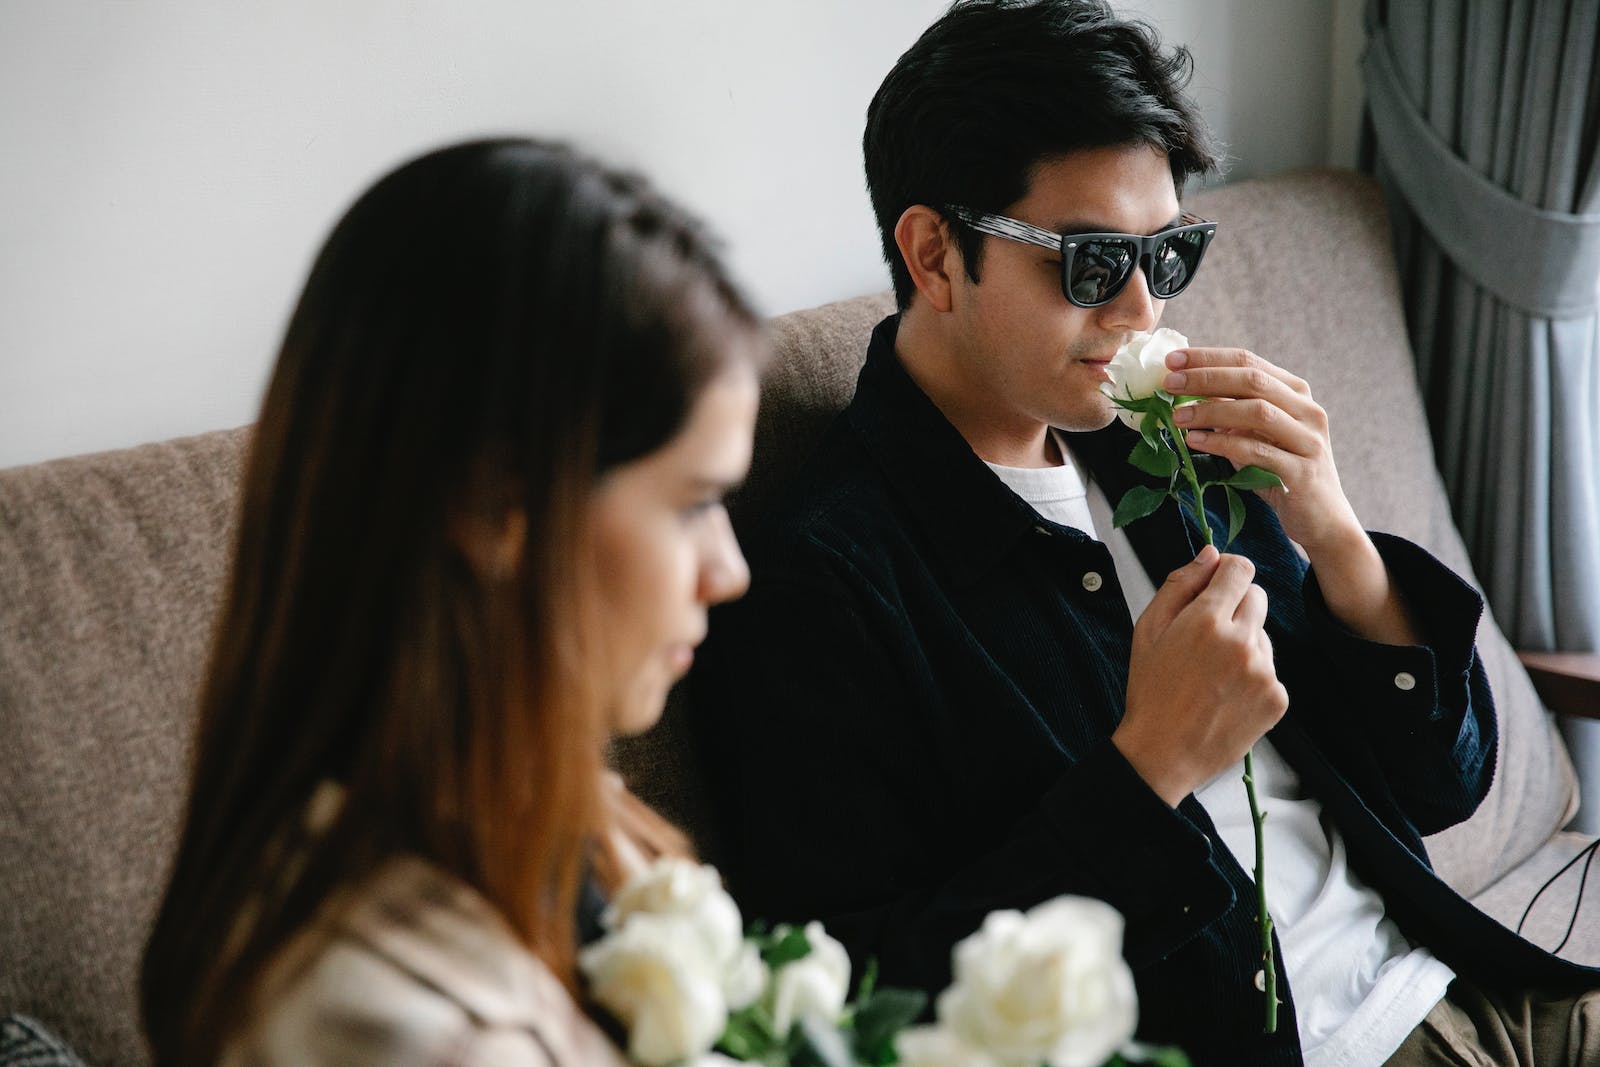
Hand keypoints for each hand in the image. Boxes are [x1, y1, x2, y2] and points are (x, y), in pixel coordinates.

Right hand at [1114, 546, 1287, 805]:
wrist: (1163, 752)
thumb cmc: (1151, 691)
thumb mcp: (1148, 630)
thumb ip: (1180, 584)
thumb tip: (1210, 554)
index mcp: (1206, 620)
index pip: (1240, 568)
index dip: (1226, 573)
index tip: (1215, 587)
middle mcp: (1241, 642)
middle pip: (1257, 596)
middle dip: (1235, 606)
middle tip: (1207, 636)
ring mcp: (1264, 671)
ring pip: (1263, 633)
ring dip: (1244, 642)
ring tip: (1213, 672)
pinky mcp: (1277, 697)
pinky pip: (1271, 667)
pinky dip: (1253, 675)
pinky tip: (1227, 692)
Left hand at [1163, 347, 1361, 555]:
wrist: (1321, 517)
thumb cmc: (1280, 470)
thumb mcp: (1254, 434)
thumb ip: (1229, 410)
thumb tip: (1185, 389)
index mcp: (1295, 393)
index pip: (1248, 361)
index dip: (1209, 358)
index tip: (1172, 360)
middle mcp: (1307, 410)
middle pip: (1252, 380)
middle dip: (1206, 378)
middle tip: (1169, 383)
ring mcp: (1308, 440)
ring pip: (1258, 412)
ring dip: (1212, 411)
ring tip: (1177, 416)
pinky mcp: (1302, 472)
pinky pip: (1257, 452)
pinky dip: (1222, 444)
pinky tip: (1195, 442)